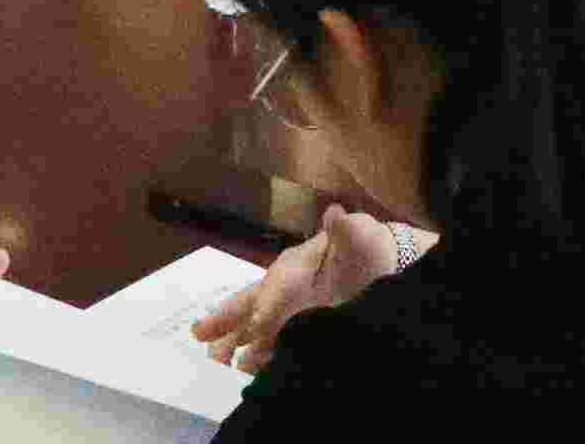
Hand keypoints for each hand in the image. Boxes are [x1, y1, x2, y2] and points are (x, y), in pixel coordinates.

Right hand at [193, 206, 402, 372]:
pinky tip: (250, 372)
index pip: (275, 286)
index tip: (259, 325)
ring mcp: (292, 311)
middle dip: (226, 320)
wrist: (384, 267)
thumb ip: (345, 230)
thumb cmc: (366, 248)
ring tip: (220, 363)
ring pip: (256, 327)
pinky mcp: (303, 328)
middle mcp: (286, 289)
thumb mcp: (360, 235)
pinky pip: (275, 343)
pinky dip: (262, 358)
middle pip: (250, 304)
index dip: (267, 305)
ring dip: (238, 343)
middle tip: (199, 336)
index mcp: (295, 265)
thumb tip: (336, 212)